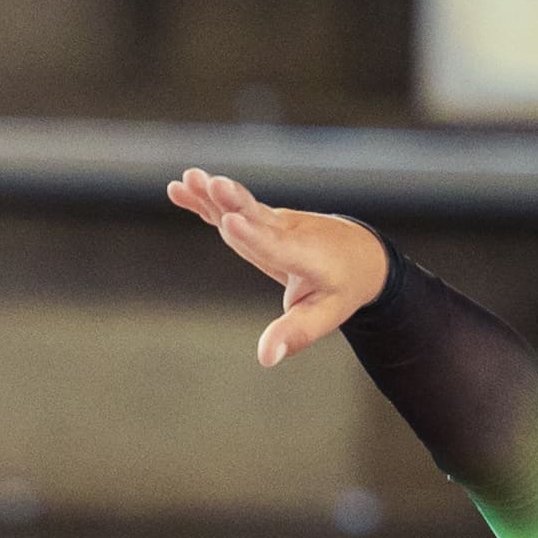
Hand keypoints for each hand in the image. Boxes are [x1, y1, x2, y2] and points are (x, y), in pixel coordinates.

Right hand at [170, 166, 391, 363]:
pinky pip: (231, 207)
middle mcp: (288, 232)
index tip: (231, 222)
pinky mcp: (259, 218)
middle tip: (213, 185)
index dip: (253, 235)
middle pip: (257, 216)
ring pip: (242, 205)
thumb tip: (266, 358)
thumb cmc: (341, 287)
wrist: (358, 254)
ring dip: (214, 193)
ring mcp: (273, 221)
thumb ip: (294, 334)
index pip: (277, 246)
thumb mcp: (325, 316)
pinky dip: (206, 199)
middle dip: (234, 201)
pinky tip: (179, 188)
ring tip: (189, 179)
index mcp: (306, 256)